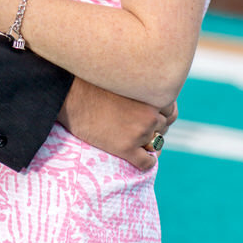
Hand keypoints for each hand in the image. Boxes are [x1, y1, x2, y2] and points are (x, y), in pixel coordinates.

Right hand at [57, 78, 176, 172]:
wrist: (71, 97)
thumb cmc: (93, 83)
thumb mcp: (124, 79)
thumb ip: (140, 86)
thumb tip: (153, 95)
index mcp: (151, 95)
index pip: (171, 109)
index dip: (163, 114)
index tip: (154, 116)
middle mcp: (150, 115)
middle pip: (164, 127)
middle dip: (156, 128)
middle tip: (142, 128)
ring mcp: (139, 133)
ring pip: (156, 144)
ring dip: (151, 144)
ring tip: (140, 143)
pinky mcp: (126, 149)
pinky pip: (146, 163)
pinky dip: (146, 162)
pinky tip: (140, 158)